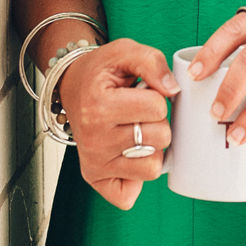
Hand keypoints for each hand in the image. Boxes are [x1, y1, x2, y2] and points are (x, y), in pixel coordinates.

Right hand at [58, 38, 178, 210]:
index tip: (141, 91)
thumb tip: (173, 89)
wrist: (72, 85)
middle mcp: (94, 139)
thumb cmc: (101, 71)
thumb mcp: (124, 51)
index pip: (157, 107)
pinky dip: (135, 177)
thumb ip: (152, 62)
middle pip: (160, 138)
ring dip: (152, 148)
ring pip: (152, 167)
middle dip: (158, 121)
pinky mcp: (94, 178)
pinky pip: (130, 194)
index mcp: (99, 106)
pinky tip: (128, 154)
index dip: (157, 96)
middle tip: (139, 111)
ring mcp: (93, 162)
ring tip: (136, 129)